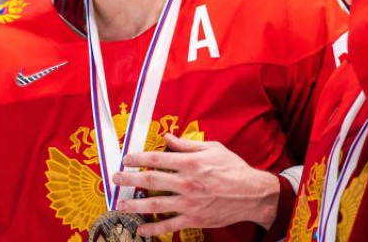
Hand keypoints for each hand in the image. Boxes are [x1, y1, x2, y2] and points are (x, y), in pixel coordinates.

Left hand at [112, 133, 279, 236]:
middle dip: (129, 178)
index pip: (157, 159)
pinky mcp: (194, 219)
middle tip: (115, 178)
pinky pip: (169, 225)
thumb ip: (186, 144)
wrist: (253, 195)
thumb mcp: (212, 149)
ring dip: (134, 203)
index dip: (138, 157)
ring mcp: (189, 203)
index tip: (126, 158)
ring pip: (154, 204)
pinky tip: (141, 229)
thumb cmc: (234, 169)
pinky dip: (153, 228)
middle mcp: (186, 183)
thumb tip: (166, 137)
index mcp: (190, 163)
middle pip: (150, 180)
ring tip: (120, 202)